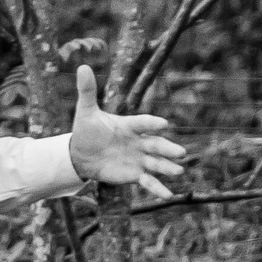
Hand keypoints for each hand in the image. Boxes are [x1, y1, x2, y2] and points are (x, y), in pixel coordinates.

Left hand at [63, 65, 186, 198]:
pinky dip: (157, 188)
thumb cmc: (87, 130)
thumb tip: (82, 67)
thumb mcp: (86, 112)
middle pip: (156, 144)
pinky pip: (148, 181)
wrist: (81, 154)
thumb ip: (87, 91)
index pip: (142, 123)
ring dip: (167, 168)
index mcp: (129, 125)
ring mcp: (138, 159)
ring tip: (179, 172)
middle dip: (167, 149)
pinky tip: (168, 195)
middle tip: (181, 153)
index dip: (151, 124)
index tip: (162, 124)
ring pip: (156, 163)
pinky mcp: (134, 174)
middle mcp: (138, 142)